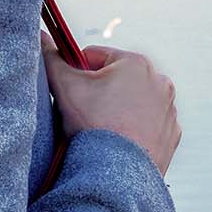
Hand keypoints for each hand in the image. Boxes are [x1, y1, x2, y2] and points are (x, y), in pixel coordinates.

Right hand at [42, 36, 180, 176]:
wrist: (117, 175)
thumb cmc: (94, 125)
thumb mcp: (66, 86)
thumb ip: (51, 58)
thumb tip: (40, 37)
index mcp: (136, 63)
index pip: (95, 56)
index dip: (76, 71)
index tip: (70, 91)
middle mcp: (159, 82)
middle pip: (116, 79)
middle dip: (99, 92)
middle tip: (85, 114)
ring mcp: (168, 110)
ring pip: (133, 102)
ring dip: (118, 110)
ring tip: (101, 130)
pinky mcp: (171, 135)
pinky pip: (147, 125)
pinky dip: (134, 130)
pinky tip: (119, 142)